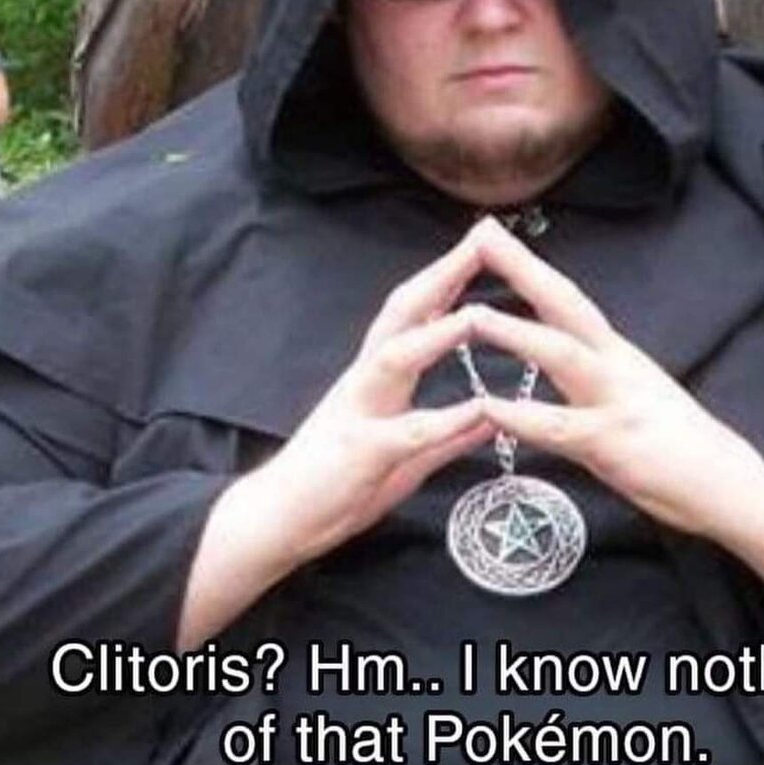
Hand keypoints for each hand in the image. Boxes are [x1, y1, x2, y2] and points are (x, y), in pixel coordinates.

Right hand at [178, 224, 494, 648]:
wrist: (271, 523)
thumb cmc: (336, 486)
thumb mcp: (405, 457)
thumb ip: (448, 435)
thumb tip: (493, 415)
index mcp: (376, 378)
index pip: (413, 312)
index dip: (446, 276)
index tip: (482, 244)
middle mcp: (364, 381)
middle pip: (403, 315)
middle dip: (442, 277)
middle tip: (482, 241)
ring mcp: (357, 413)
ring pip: (395, 359)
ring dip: (436, 335)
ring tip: (476, 313)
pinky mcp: (359, 454)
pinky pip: (405, 433)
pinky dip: (444, 419)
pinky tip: (479, 409)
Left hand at [466, 218, 763, 614]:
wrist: (728, 483)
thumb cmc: (674, 439)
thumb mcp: (627, 389)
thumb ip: (587, 367)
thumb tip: (551, 342)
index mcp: (613, 351)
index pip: (565, 297)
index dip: (529, 264)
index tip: (492, 231)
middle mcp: (614, 363)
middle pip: (565, 303)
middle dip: (523, 268)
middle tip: (482, 233)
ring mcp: (615, 401)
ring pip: (564, 356)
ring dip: (518, 334)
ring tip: (473, 316)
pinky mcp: (614, 444)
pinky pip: (561, 428)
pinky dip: (523, 416)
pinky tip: (489, 407)